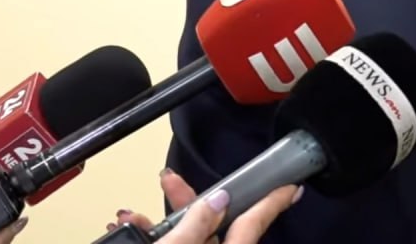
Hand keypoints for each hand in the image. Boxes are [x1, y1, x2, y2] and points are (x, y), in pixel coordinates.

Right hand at [111, 168, 301, 243]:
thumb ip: (196, 225)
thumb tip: (216, 201)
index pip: (254, 225)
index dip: (272, 202)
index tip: (290, 186)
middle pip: (213, 225)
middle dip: (187, 201)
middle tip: (168, 179)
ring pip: (187, 236)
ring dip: (158, 220)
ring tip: (130, 216)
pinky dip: (153, 235)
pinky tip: (125, 227)